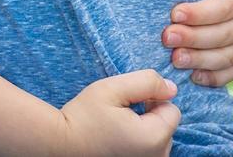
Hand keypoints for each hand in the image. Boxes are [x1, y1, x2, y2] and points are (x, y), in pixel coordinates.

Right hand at [54, 70, 178, 156]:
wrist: (60, 145)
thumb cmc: (84, 116)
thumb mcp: (113, 88)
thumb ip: (147, 82)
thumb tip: (172, 88)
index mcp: (154, 138)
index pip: (172, 110)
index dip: (152, 99)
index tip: (129, 103)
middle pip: (166, 126)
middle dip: (149, 116)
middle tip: (120, 116)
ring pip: (158, 139)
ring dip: (143, 130)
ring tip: (116, 129)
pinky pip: (148, 151)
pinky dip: (137, 143)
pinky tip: (117, 140)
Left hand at [161, 0, 232, 86]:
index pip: (225, 7)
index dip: (200, 13)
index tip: (175, 13)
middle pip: (223, 35)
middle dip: (194, 38)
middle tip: (167, 37)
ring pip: (225, 57)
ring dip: (199, 60)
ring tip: (174, 59)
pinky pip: (227, 75)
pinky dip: (211, 78)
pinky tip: (192, 77)